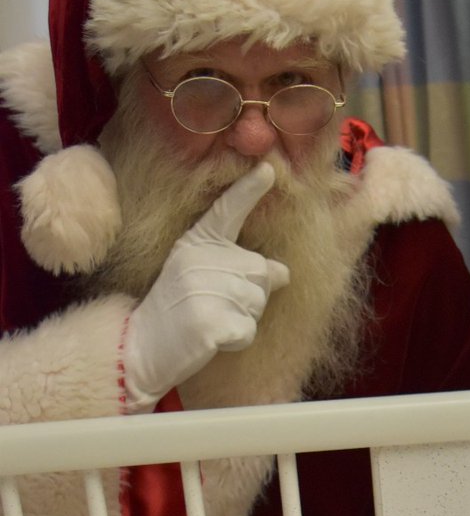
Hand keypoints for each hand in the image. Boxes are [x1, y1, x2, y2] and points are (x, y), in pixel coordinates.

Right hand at [122, 163, 287, 411]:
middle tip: (216, 306)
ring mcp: (203, 289)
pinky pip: (248, 330)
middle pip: (261, 271)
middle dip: (252, 295)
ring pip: (259, 302)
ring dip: (244, 319)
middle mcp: (200, 259)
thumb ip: (240, 267)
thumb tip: (284, 272)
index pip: (227, 211)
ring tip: (210, 321)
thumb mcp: (203, 278)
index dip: (249, 190)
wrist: (140, 346)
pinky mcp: (209, 322)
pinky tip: (212, 339)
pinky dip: (237, 340)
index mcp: (197, 243)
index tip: (270, 169)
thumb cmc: (177, 310)